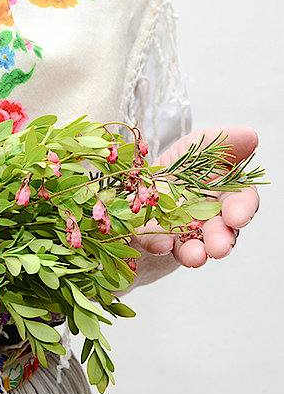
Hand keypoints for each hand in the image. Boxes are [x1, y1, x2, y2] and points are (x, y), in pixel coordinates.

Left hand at [136, 126, 259, 266]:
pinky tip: (161, 245)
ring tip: (195, 257)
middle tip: (219, 248)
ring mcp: (183, 233)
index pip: (242, 203)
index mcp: (225, 193)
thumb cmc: (180, 165)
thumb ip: (222, 142)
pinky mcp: (157, 240)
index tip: (238, 217)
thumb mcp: (196, 146)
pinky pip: (158, 245)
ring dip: (195, 252)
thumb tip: (251, 136)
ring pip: (194, 247)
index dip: (242, 210)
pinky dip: (159, 245)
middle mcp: (208, 218)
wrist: (143, 184)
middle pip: (221, 231)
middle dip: (221, 240)